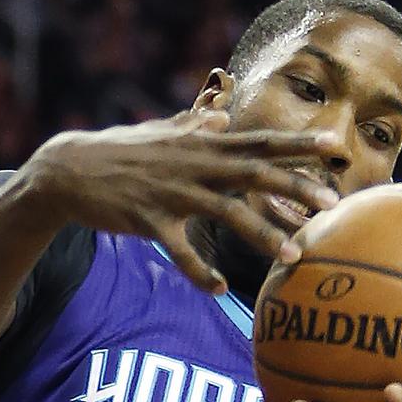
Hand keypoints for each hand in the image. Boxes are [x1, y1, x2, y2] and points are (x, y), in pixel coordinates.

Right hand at [18, 111, 339, 292]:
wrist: (67, 171)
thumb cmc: (117, 151)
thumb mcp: (159, 133)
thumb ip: (193, 124)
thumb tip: (220, 112)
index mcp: (200, 144)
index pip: (258, 141)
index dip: (297, 143)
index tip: (334, 144)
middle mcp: (193, 165)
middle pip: (254, 173)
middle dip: (295, 186)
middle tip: (332, 202)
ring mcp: (172, 192)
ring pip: (226, 213)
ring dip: (261, 235)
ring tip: (293, 256)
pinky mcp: (149, 219)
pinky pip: (181, 251)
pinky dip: (201, 272)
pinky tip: (219, 288)